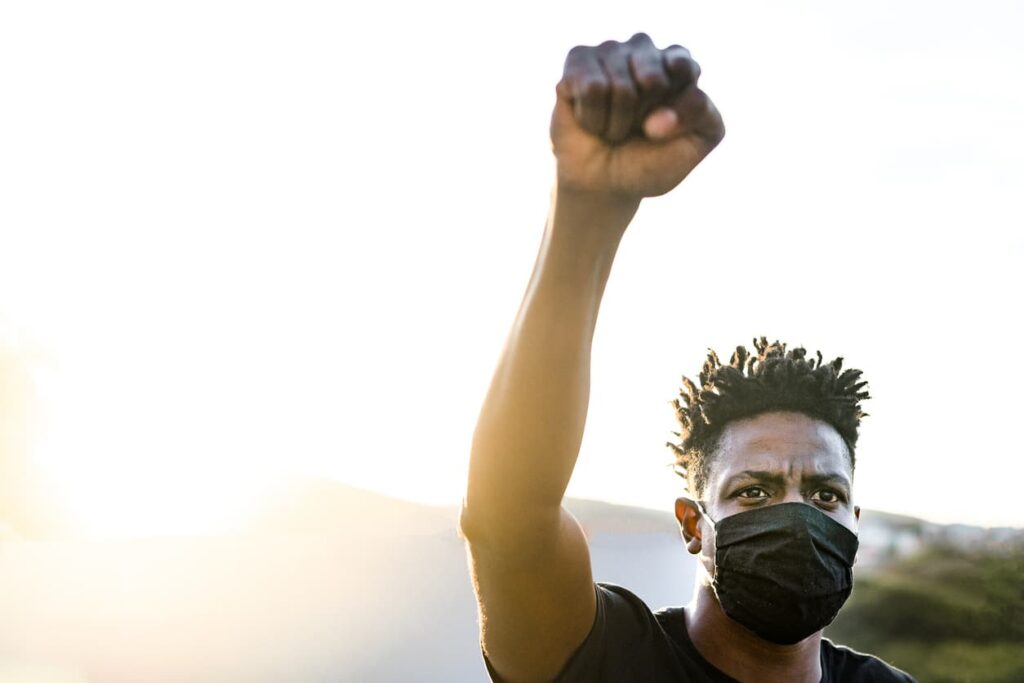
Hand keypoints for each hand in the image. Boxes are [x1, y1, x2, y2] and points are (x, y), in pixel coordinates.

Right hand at [551, 33, 724, 199]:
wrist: (603, 183)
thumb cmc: (650, 159)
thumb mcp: (695, 142)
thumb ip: (702, 114)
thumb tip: (656, 117)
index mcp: (678, 63)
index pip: (683, 68)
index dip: (675, 107)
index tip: (666, 127)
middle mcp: (644, 50)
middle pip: (653, 79)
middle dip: (644, 117)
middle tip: (636, 128)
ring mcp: (609, 51)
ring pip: (621, 87)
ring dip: (616, 123)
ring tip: (612, 128)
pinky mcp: (578, 60)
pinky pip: (592, 87)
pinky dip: (593, 118)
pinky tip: (590, 120)